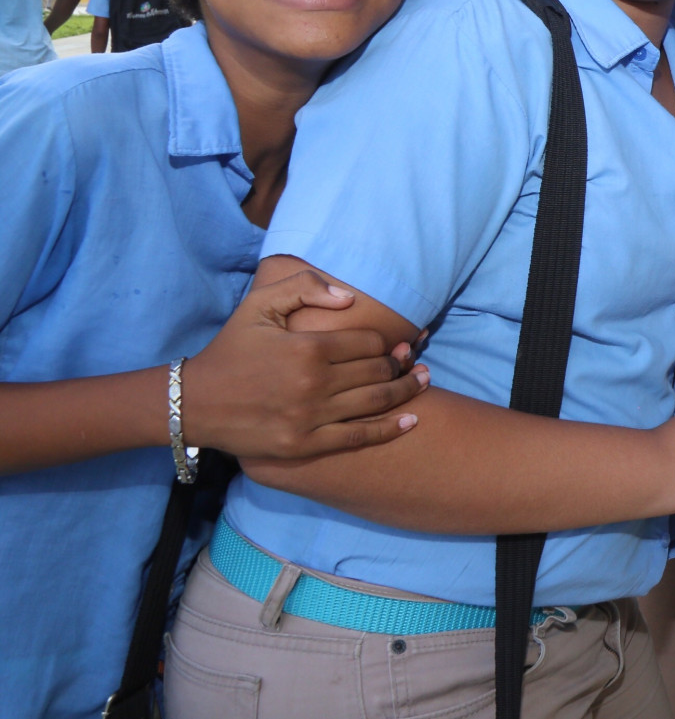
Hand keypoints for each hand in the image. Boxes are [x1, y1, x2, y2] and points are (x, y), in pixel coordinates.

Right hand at [183, 270, 429, 457]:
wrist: (194, 402)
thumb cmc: (230, 350)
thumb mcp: (258, 306)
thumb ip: (303, 287)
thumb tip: (349, 298)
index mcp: (308, 347)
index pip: (369, 343)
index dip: (389, 342)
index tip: (403, 343)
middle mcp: (314, 383)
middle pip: (378, 372)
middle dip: (403, 366)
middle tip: (418, 362)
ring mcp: (311, 416)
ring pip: (376, 402)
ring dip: (408, 392)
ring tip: (424, 382)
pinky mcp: (304, 444)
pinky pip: (358, 436)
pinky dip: (390, 429)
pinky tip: (411, 421)